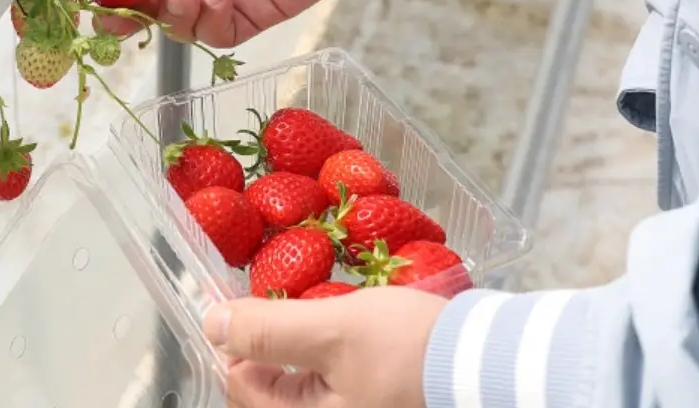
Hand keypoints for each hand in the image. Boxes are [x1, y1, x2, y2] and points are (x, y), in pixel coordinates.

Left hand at [203, 288, 447, 407]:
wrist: (485, 362)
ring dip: (297, 350)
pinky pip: (332, 387)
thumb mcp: (331, 328)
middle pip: (269, 390)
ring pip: (301, 386)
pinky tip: (343, 331)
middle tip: (281, 305)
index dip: (237, 340)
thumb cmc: (409, 347)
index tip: (248, 302)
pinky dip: (327, 358)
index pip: (241, 387)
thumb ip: (267, 330)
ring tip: (312, 312)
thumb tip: (213, 324)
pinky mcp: (376, 406)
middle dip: (268, 347)